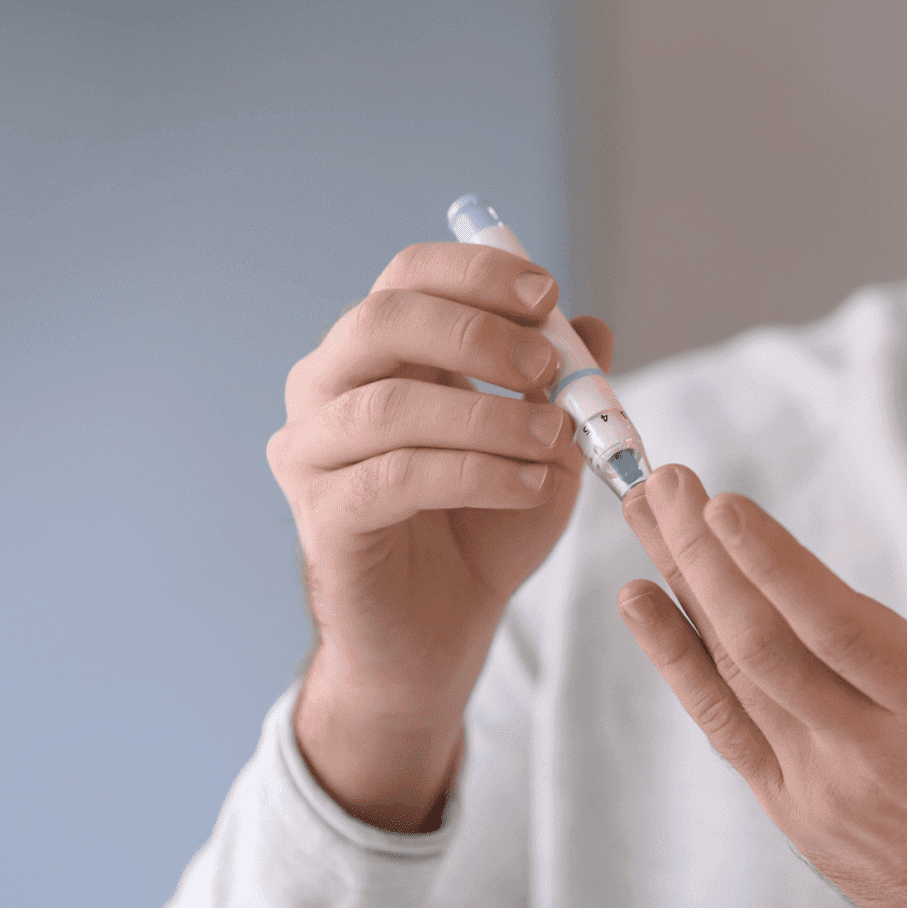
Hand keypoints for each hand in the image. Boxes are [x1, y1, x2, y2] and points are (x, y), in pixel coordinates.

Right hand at [269, 242, 613, 829]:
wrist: (439, 634)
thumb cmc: (482, 531)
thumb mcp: (541, 449)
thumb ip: (561, 388)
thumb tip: (594, 329)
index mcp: (375, 355)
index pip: (407, 277)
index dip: (476, 273)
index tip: (547, 295)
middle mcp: (326, 390)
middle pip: (382, 321)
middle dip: (476, 334)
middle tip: (549, 366)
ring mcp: (311, 453)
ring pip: (391, 405)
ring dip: (488, 416)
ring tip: (556, 440)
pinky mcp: (322, 517)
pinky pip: (396, 477)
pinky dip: (474, 474)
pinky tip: (528, 488)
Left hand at [619, 464, 906, 907]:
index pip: (840, 630)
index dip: (776, 567)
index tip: (722, 505)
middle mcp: (868, 750)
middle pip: (765, 642)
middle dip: (706, 555)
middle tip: (663, 479)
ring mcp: (821, 784)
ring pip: (734, 673)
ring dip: (685, 587)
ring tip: (643, 511)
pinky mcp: (795, 808)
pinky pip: (724, 726)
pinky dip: (677, 663)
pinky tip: (641, 604)